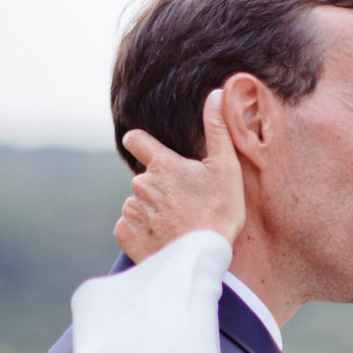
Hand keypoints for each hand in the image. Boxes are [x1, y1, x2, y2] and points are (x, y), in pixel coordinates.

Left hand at [115, 90, 245, 261]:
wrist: (201, 259)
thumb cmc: (219, 213)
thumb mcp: (226, 168)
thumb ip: (217, 129)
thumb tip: (215, 93)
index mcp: (162, 165)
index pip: (136, 140)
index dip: (140, 142)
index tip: (146, 148)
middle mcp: (140, 185)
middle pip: (145, 178)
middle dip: (159, 187)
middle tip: (184, 204)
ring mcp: (131, 210)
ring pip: (138, 203)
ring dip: (152, 209)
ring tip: (177, 224)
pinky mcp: (126, 234)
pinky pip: (131, 226)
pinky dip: (144, 230)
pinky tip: (165, 238)